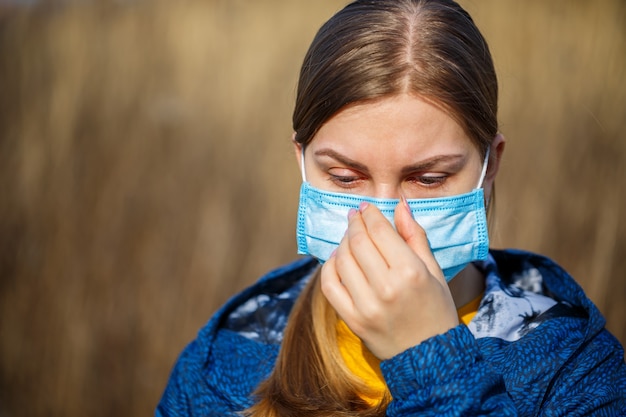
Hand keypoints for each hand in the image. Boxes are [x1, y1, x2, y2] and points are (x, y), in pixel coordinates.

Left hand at [321, 198, 458, 359]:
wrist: (431, 357)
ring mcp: (366, 306)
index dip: (370, 214)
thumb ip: (415, 236)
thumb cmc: (437, 311)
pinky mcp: (352, 320)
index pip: (380, 232)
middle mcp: (386, 288)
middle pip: (358, 243)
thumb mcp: (434, 271)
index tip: (366, 207)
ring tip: (350, 238)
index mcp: (411, 273)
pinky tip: (338, 260)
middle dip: (354, 224)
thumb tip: (400, 206)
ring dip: (343, 243)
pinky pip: (330, 286)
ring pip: (342, 260)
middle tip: (355, 217)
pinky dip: (329, 267)